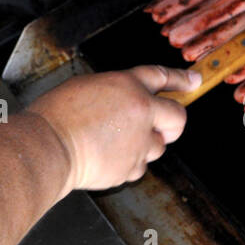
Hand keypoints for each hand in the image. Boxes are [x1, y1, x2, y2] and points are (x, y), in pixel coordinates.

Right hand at [27, 66, 198, 193]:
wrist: (49, 146)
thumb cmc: (57, 115)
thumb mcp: (87, 86)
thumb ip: (115, 92)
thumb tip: (124, 101)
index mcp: (127, 85)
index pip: (162, 77)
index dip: (181, 78)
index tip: (195, 79)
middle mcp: (141, 112)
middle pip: (177, 117)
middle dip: (174, 123)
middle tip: (165, 126)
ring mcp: (139, 142)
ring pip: (158, 146)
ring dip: (144, 146)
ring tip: (115, 143)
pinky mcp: (131, 167)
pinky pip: (139, 167)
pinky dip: (128, 164)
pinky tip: (107, 158)